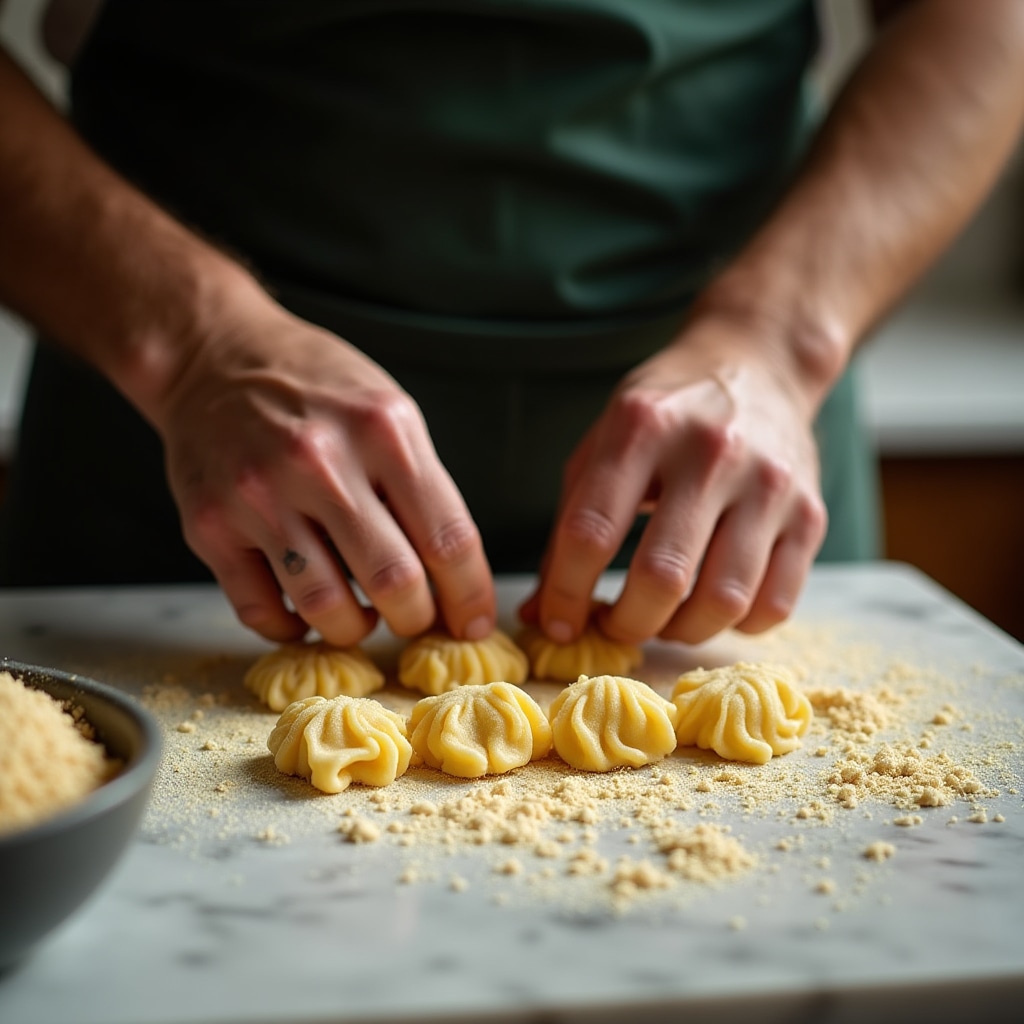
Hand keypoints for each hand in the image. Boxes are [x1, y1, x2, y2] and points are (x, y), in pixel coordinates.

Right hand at [155, 297, 495, 645]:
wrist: (211, 358)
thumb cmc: (314, 388)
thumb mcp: (385, 411)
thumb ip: (420, 486)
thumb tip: (453, 577)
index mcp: (381, 430)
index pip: (448, 539)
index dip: (469, 597)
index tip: (472, 623)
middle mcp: (321, 463)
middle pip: (394, 582)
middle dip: (416, 619)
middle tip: (414, 619)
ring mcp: (260, 496)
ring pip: (327, 608)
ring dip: (355, 629)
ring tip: (361, 617)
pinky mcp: (211, 526)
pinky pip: (261, 611)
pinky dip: (292, 628)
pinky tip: (305, 612)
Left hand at [522, 311, 829, 645]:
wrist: (758, 366)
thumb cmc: (666, 415)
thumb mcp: (602, 446)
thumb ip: (568, 528)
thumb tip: (544, 616)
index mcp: (643, 428)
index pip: (591, 533)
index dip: (567, 594)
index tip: (562, 623)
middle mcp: (711, 453)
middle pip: (662, 577)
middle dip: (627, 624)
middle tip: (617, 625)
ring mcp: (770, 484)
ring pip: (723, 601)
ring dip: (681, 632)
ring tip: (664, 618)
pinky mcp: (811, 514)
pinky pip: (774, 606)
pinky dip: (735, 626)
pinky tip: (713, 605)